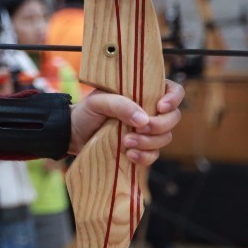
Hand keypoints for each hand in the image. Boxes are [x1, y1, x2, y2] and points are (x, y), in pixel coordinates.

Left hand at [68, 79, 183, 164]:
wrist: (73, 134)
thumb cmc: (86, 112)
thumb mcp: (98, 102)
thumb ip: (120, 105)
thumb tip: (143, 119)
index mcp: (143, 92)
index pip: (172, 90)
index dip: (173, 98)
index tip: (160, 107)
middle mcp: (149, 111)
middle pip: (173, 118)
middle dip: (159, 125)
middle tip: (138, 128)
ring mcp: (147, 131)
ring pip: (165, 138)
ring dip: (149, 142)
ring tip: (126, 142)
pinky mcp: (141, 149)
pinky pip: (154, 155)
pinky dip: (144, 156)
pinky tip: (129, 155)